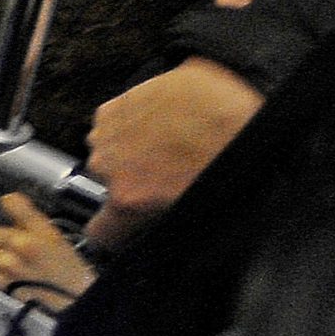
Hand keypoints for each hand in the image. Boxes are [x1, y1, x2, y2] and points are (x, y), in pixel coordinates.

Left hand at [0, 192, 93, 306]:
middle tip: (20, 245)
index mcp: (39, 231)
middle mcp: (22, 246)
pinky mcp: (7, 283)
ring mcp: (11, 266)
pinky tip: (17, 275)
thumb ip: (33, 223)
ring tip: (19, 262)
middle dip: (5, 238)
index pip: (12, 202)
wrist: (76, 296)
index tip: (8, 203)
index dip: (9, 203)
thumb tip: (15, 210)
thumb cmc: (71, 270)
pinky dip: (2, 275)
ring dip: (1, 256)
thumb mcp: (56, 238)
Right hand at [82, 57, 263, 246]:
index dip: (117, 232)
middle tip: (168, 170)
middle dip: (132, 179)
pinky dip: (134, 121)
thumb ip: (162, 216)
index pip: (99, 232)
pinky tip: (163, 119)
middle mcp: (108, 166)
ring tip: (168, 140)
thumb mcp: (200, 206)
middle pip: (108, 183)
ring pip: (110, 150)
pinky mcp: (114, 103)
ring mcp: (108, 131)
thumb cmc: (225, 151)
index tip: (126, 227)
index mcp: (128, 199)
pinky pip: (116, 121)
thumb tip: (161, 217)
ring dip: (132, 148)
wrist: (234, 107)